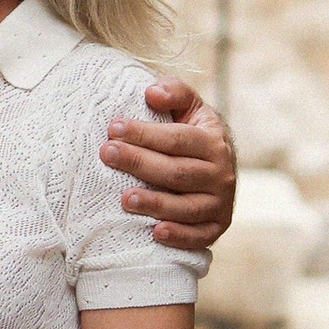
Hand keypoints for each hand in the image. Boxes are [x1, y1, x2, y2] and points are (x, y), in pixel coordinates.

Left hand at [103, 78, 235, 252]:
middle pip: (177, 172)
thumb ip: (174, 92)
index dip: (145, 133)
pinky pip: (199, 236)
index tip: (113, 128)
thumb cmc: (191, 134)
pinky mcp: (217, 228)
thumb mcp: (190, 107)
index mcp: (214, 142)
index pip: (177, 139)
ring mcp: (221, 203)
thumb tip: (151, 94)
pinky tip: (155, 232)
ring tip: (124, 199)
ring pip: (186, 207)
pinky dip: (179, 236)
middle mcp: (222, 174)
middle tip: (107, 154)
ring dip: (155, 203)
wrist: (217, 168)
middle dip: (140, 163)